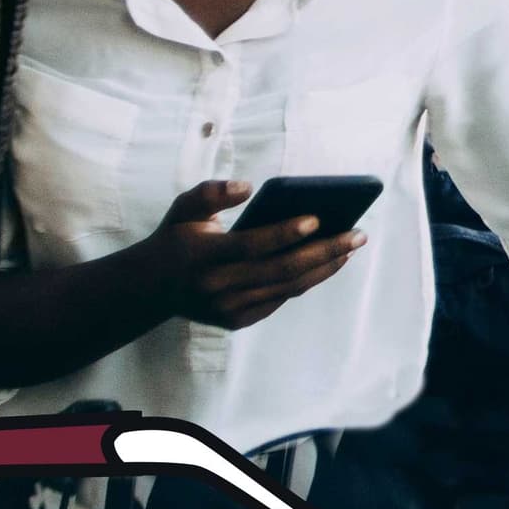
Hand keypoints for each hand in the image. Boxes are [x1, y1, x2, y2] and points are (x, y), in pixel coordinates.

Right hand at [147, 180, 363, 329]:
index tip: (317, 218)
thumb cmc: (176, 238)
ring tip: (350, 247)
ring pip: (287, 288)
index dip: (285, 233)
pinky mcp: (237, 321)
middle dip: (324, 251)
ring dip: (324, 268)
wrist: (151, 288)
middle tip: (357, 234)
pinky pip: (280, 299)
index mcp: (204, 256)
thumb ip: (212, 192)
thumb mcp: (184, 207)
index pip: (252, 245)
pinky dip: (306, 281)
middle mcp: (218, 287)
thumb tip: (247, 187)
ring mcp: (228, 309)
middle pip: (281, 270)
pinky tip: (328, 262)